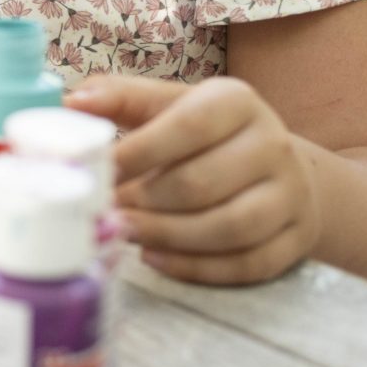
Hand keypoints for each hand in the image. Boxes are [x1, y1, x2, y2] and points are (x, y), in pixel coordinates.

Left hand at [65, 75, 321, 285]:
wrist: (279, 169)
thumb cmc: (207, 136)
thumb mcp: (171, 105)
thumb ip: (122, 99)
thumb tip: (69, 101)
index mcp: (237, 101)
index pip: (188, 125)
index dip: (137, 153)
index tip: (97, 172)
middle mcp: (273, 143)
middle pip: (203, 183)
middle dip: (145, 202)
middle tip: (104, 212)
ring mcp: (291, 194)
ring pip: (230, 228)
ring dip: (167, 237)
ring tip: (124, 235)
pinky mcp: (297, 237)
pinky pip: (249, 263)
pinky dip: (197, 267)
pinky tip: (157, 259)